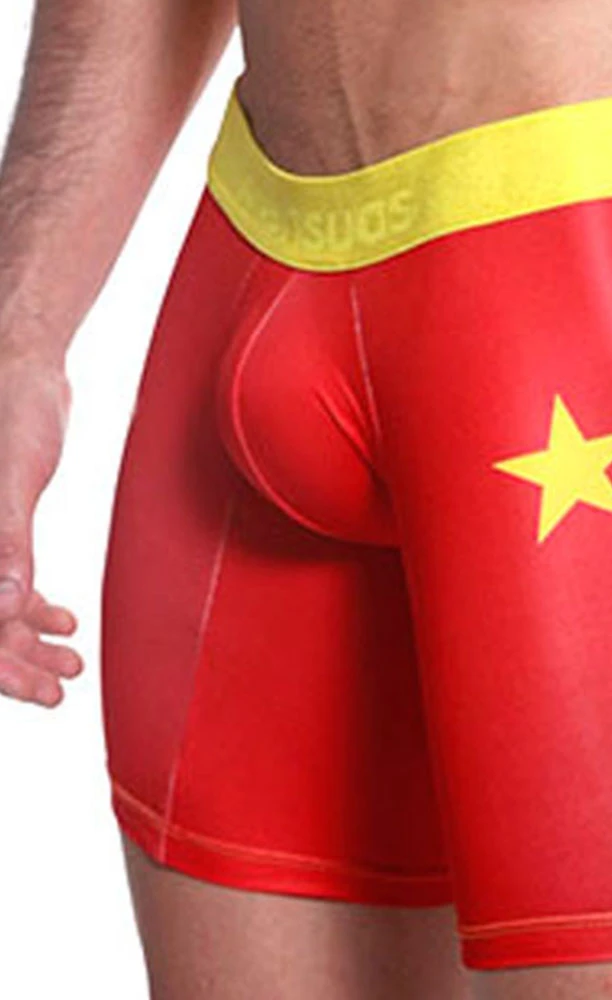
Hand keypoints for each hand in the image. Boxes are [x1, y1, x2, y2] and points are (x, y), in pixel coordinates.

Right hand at [0, 346, 81, 704]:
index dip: (0, 666)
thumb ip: (6, 540)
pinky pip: (4, 578)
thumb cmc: (13, 408)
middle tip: (60, 688)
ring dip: (26, 640)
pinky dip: (32, 604)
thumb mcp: (13, 474)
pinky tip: (66, 619)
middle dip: (14, 662)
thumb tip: (2, 610)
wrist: (21, 366)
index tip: (40, 691)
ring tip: (71, 662)